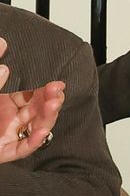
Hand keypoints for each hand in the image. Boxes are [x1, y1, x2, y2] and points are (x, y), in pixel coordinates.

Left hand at [0, 39, 64, 163]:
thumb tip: (1, 44)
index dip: (46, 91)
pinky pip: (22, 148)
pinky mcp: (4, 151)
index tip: (57, 84)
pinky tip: (41, 132)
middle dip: (50, 102)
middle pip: (38, 112)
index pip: (32, 97)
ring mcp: (8, 136)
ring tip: (53, 106)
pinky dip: (33, 142)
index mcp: (5, 104)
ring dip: (47, 118)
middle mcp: (10, 120)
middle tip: (57, 93)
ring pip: (35, 129)